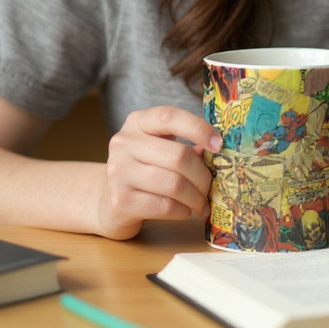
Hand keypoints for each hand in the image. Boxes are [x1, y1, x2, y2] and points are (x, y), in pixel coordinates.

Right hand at [96, 106, 221, 239]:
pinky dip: (182, 211)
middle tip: (211, 188)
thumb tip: (217, 154)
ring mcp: (119, 172)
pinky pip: (164, 206)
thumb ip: (186, 147)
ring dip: (196, 197)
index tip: (219, 145)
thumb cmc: (144, 171)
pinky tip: (184, 211)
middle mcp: (124, 143)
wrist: (109, 202)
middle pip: (178, 156)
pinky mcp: (120, 201)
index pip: (169, 116)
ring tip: (201, 204)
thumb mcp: (160, 150)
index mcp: (137, 122)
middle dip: (202, 176)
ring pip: (174, 184)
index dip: (198, 128)